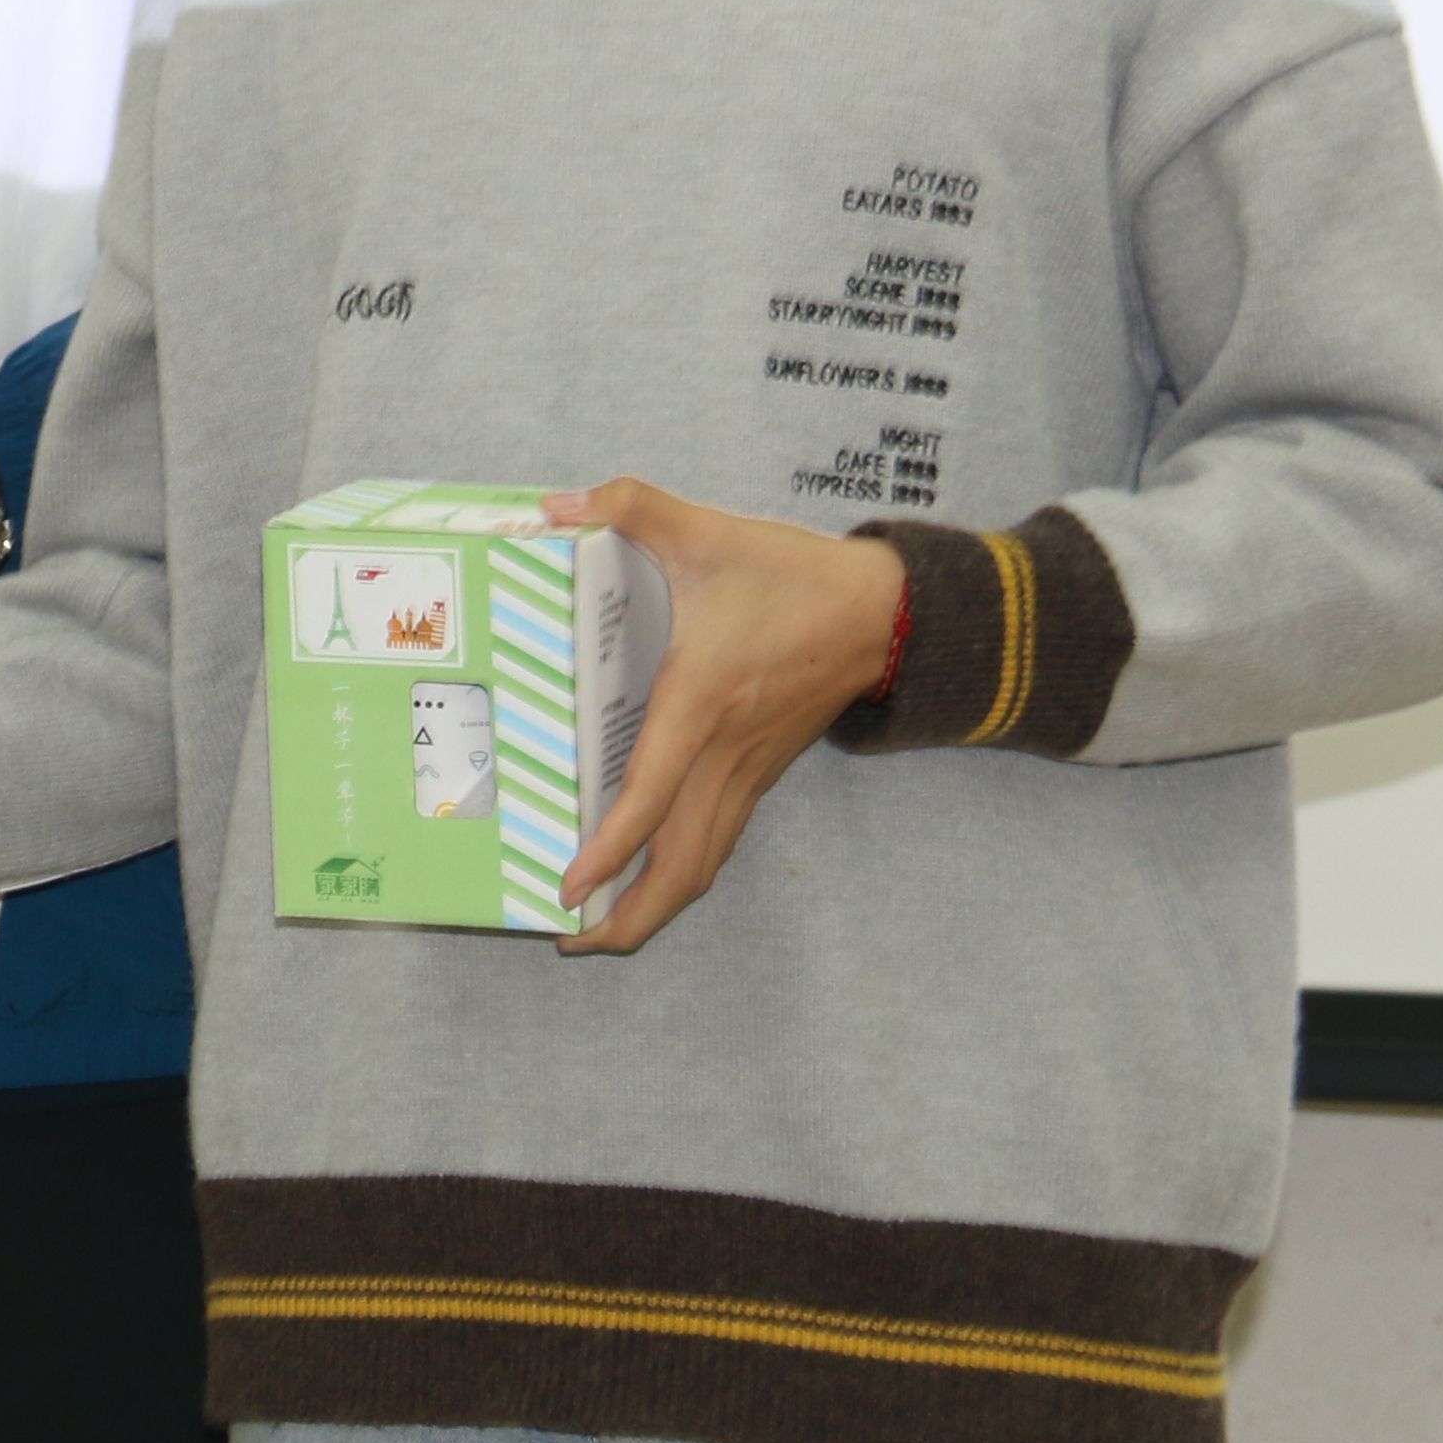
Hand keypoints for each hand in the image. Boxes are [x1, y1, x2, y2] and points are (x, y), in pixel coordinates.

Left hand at [548, 476, 907, 953]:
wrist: (886, 611)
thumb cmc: (793, 577)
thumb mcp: (707, 531)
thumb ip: (629, 507)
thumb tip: (555, 503)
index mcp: (701, 704)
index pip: (652, 795)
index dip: (612, 847)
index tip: (570, 886)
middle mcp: (724, 753)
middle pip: (682, 863)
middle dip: (630, 915)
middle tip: (571, 939)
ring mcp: (748, 770)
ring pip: (704, 862)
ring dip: (656, 905)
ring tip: (598, 930)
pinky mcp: (761, 770)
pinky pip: (719, 838)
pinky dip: (682, 871)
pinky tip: (649, 877)